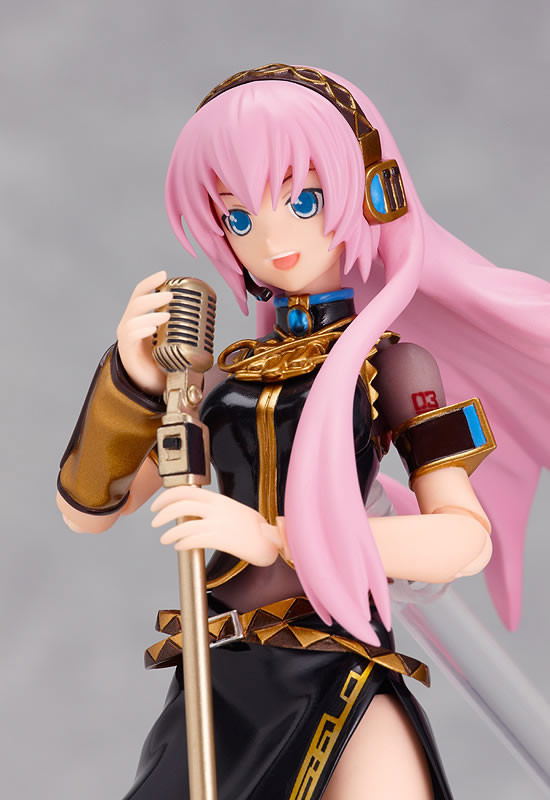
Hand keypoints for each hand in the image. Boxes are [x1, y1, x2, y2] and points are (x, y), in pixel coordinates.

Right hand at [116, 270, 171, 394]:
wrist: (150, 383)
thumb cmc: (160, 359)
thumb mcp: (172, 339)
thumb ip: (181, 327)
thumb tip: (206, 317)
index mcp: (140, 317)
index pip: (140, 294)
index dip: (151, 282)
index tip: (164, 274)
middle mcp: (130, 323)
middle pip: (137, 303)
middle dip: (153, 297)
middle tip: (170, 296)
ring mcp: (127, 337)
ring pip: (134, 319)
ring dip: (151, 315)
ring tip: (166, 316)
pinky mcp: (127, 351)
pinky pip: (131, 336)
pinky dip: (141, 330)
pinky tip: (151, 330)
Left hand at [151, 486, 280, 565]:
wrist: (273, 540)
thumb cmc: (258, 529)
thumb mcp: (236, 511)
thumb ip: (217, 510)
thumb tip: (198, 514)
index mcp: (220, 500)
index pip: (188, 490)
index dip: (167, 496)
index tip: (158, 503)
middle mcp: (217, 508)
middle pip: (181, 504)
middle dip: (162, 512)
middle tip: (155, 521)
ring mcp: (218, 523)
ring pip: (184, 523)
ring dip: (169, 532)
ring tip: (165, 539)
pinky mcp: (221, 538)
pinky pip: (193, 539)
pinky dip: (181, 543)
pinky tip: (179, 547)